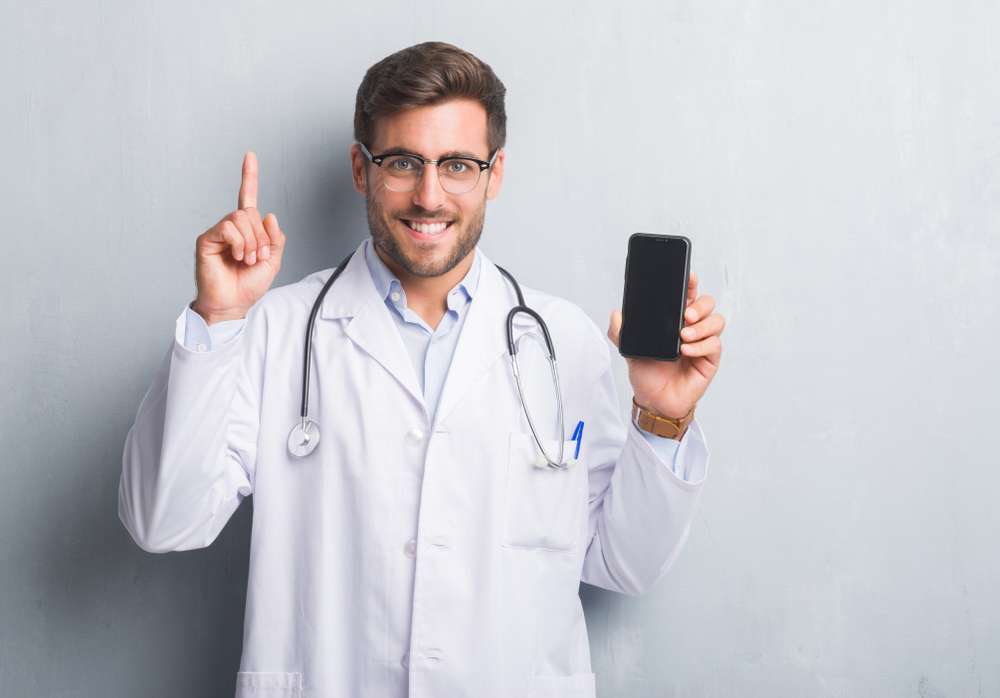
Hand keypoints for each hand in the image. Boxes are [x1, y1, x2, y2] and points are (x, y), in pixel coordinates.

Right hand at [192, 151, 285, 323]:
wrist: (233, 304)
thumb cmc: (248, 286)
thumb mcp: (272, 262)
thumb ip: (275, 239)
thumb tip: (269, 215)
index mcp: (246, 230)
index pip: (247, 197)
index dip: (249, 176)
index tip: (250, 155)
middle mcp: (230, 227)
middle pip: (250, 212)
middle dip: (261, 237)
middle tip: (257, 258)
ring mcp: (218, 232)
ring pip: (240, 218)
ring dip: (251, 242)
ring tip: (246, 260)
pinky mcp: (207, 239)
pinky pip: (228, 227)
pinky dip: (238, 243)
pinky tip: (236, 257)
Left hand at [607, 272, 724, 418]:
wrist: (655, 400)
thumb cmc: (647, 374)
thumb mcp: (630, 350)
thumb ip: (621, 332)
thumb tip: (616, 314)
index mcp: (675, 320)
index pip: (687, 295)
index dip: (690, 284)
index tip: (688, 277)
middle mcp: (692, 328)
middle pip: (708, 304)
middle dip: (700, 305)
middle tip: (686, 315)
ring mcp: (703, 343)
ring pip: (716, 321)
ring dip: (702, 327)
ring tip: (684, 336)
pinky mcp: (710, 359)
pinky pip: (715, 344)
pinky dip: (702, 345)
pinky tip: (687, 350)